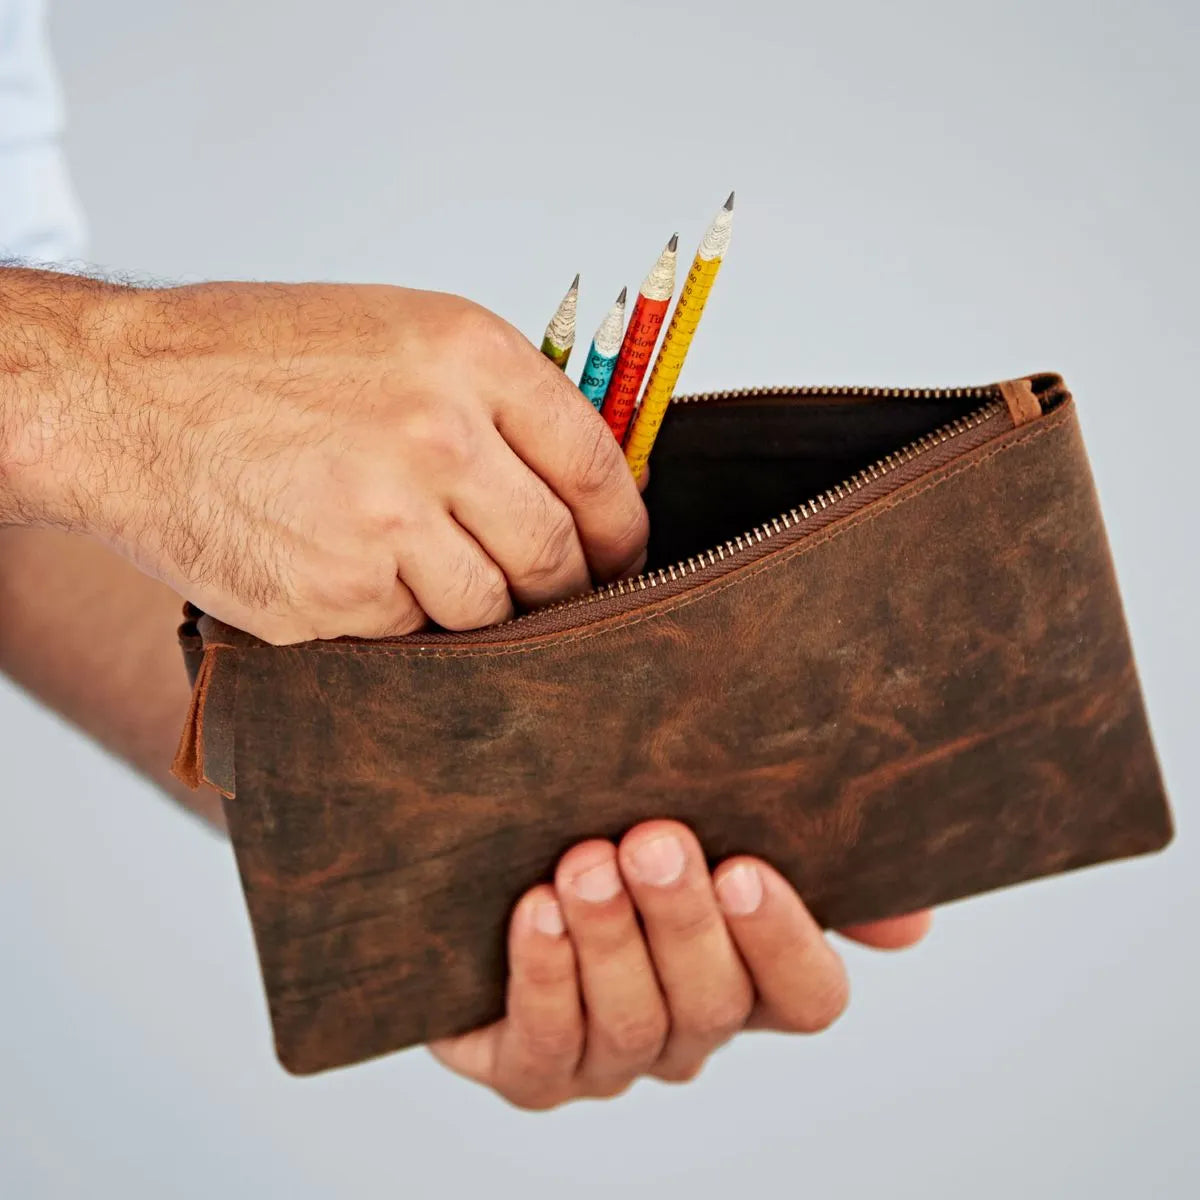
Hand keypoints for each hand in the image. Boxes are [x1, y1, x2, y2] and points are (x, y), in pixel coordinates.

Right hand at [3, 271, 646, 642]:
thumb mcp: (398, 335)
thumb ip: (497, 403)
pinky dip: (406, 622)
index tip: (621, 557)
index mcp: (468, 356)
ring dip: (483, 610)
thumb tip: (580, 481)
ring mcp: (386, 521)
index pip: (596, 467)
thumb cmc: (255, 362)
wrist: (124, 399)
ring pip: (492, 611)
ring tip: (442, 580)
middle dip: (567, 591)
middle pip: (556, 556)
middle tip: (557, 597)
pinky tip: (366, 580)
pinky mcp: (337, 595)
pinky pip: (415, 635)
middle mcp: (438, 435)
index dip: (623, 531)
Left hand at [430, 821, 930, 1108]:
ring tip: (584, 865)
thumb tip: (911, 925)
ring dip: (609, 939)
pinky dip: (544, 976)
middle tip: (652, 842)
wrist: (500, 873)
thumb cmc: (624, 839)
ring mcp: (612, 1059)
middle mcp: (691, 1030)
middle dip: (681, 921)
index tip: (746, 870)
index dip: (784, 943)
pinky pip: (547, 1048)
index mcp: (752, 979)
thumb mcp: (718, 834)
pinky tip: (535, 913)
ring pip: (631, 1025)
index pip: (808, 997)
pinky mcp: (533, 1069)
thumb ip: (814, 865)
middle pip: (715, 1004)